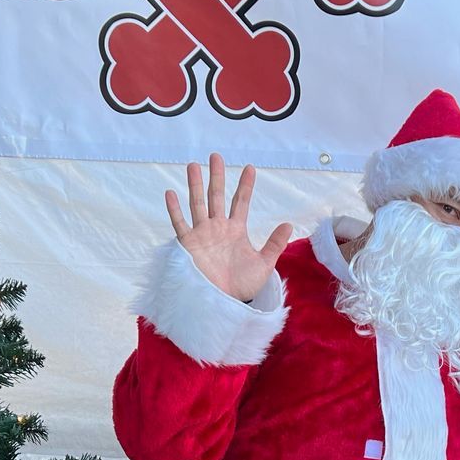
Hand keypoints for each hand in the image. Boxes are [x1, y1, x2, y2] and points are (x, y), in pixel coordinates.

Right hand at [164, 153, 293, 302]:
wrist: (223, 303)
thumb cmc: (243, 286)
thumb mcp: (264, 265)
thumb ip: (274, 244)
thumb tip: (289, 224)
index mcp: (236, 230)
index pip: (241, 202)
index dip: (246, 185)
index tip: (250, 168)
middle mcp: (218, 228)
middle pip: (217, 196)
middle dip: (217, 176)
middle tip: (216, 156)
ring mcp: (202, 234)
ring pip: (198, 204)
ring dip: (195, 185)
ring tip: (193, 165)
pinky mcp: (188, 245)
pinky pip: (180, 225)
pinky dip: (175, 210)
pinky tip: (170, 193)